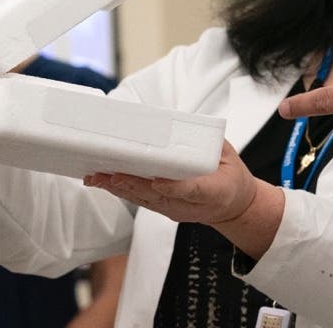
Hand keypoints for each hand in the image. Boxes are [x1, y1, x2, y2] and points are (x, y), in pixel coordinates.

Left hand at [83, 141, 285, 259]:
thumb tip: (186, 122)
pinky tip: (106, 183)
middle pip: (159, 196)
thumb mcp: (229, 155)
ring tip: (98, 178)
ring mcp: (175, 209)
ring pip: (145, 200)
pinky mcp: (165, 209)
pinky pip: (142, 200)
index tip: (159, 180)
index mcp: (214, 191)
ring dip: (120, 189)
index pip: (192, 189)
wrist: (234, 207)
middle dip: (133, 185)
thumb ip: (209, 142)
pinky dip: (123, 191)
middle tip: (111, 173)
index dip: (174, 186)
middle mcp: (190, 205)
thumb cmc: (230, 177)